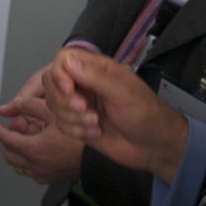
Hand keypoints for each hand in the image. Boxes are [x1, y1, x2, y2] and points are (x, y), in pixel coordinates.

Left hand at [0, 65, 83, 182]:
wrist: (101, 157)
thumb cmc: (81, 134)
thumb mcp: (55, 111)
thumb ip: (31, 105)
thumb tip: (16, 103)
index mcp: (33, 149)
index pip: (6, 141)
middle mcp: (35, 166)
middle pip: (10, 156)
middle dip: (6, 142)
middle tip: (11, 129)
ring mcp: (43, 175)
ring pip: (20, 166)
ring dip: (16, 153)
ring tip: (24, 138)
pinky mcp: (52, 178)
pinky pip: (32, 172)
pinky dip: (27, 162)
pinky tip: (36, 150)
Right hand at [42, 48, 188, 182]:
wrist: (153, 147)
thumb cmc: (146, 114)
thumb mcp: (123, 93)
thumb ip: (95, 77)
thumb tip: (68, 63)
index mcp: (97, 69)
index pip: (64, 59)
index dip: (59, 73)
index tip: (69, 89)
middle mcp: (85, 84)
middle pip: (52, 82)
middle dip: (63, 99)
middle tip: (85, 109)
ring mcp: (80, 104)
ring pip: (54, 105)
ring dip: (72, 118)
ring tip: (96, 123)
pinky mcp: (78, 124)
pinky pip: (61, 124)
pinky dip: (75, 131)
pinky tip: (96, 133)